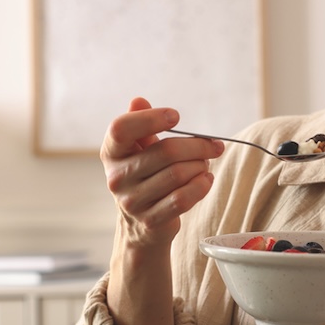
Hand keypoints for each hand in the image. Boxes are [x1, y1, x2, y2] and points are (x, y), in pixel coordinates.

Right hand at [101, 97, 224, 248]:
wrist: (140, 224)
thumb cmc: (144, 176)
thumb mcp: (139, 149)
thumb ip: (140, 124)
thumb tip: (138, 101)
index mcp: (111, 153)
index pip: (121, 129)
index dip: (150, 119)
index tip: (176, 116)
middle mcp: (116, 177)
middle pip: (165, 152)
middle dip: (197, 146)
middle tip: (213, 146)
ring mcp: (132, 201)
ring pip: (178, 174)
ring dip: (200, 166)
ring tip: (206, 164)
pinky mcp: (150, 220)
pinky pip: (182, 199)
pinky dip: (201, 186)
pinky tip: (206, 180)